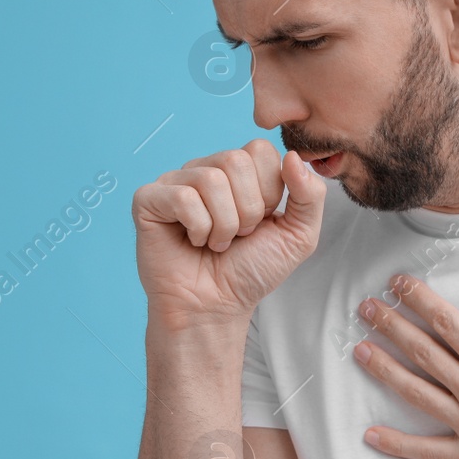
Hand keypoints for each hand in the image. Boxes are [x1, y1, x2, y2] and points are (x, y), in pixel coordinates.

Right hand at [133, 140, 325, 329]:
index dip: (269, 192)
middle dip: (248, 210)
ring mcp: (174, 183)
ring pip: (211, 180)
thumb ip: (310, 195)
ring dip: (224, 224)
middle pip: (235, 160)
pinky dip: (198, 228)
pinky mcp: (148, 200)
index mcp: (238, 172)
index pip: (260, 150)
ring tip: (217, 243)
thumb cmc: (251, 271)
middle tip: (238, 236)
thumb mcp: (298, 236)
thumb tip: (294, 157)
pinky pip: (182, 198)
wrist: (217, 308)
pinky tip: (193, 241)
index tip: (260, 222)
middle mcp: (205, 169)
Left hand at [353, 249, 458, 458]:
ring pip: (417, 395)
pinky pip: (428, 452)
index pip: (448, 323)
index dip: (419, 300)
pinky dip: (398, 445)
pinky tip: (370, 436)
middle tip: (364, 309)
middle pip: (424, 354)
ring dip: (386, 372)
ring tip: (359, 352)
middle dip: (392, 327)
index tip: (396, 283)